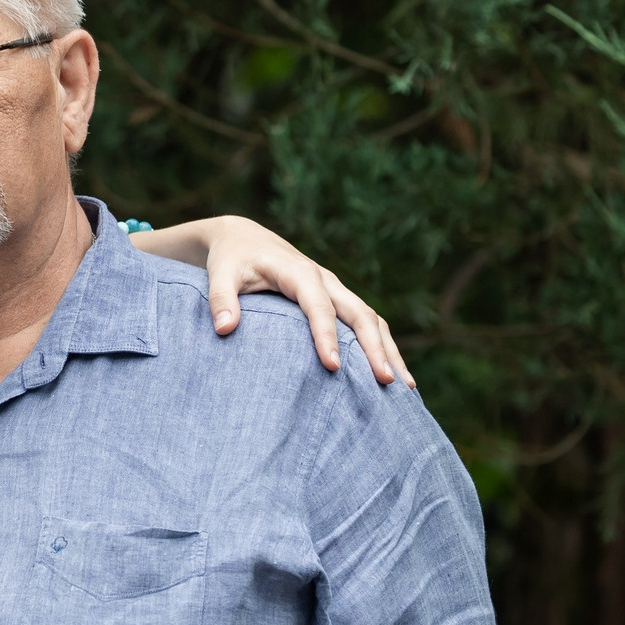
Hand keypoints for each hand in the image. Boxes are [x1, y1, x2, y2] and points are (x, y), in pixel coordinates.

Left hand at [194, 217, 413, 385]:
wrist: (244, 237)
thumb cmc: (231, 258)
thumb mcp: (219, 274)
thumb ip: (220, 300)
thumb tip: (224, 329)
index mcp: (299, 273)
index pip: (318, 306)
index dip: (326, 335)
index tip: (333, 366)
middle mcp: (325, 280)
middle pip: (359, 313)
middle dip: (374, 347)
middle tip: (386, 382)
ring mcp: (335, 290)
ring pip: (371, 319)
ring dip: (388, 350)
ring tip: (405, 387)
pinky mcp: (337, 299)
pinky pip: (366, 322)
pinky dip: (381, 346)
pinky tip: (393, 372)